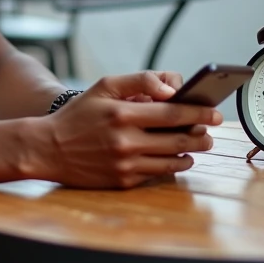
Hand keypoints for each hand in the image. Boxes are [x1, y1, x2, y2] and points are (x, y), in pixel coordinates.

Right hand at [29, 72, 220, 189]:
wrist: (48, 148)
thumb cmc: (79, 115)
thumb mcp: (105, 86)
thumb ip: (140, 80)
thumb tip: (172, 89)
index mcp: (123, 113)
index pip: (174, 113)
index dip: (199, 112)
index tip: (215, 113)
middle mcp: (127, 141)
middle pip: (180, 139)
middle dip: (202, 135)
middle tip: (210, 132)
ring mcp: (126, 164)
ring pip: (173, 160)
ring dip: (190, 153)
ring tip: (195, 145)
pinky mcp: (123, 181)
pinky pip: (157, 175)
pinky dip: (172, 166)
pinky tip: (175, 158)